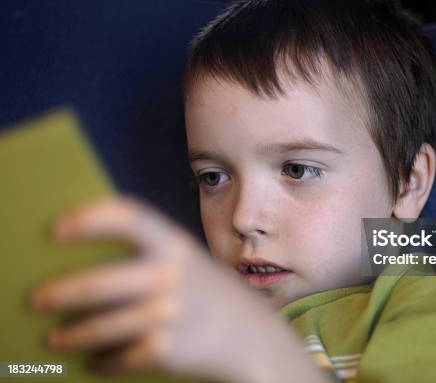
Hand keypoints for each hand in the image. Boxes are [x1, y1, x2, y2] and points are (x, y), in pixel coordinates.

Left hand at [29, 195, 327, 382]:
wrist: (254, 338)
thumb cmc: (212, 296)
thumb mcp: (190, 264)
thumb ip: (151, 258)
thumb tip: (84, 265)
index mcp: (176, 245)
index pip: (129, 217)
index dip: (91, 217)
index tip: (57, 227)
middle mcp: (172, 275)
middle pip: (98, 282)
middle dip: (61, 293)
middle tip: (37, 299)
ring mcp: (168, 314)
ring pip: (100, 327)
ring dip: (71, 335)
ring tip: (56, 339)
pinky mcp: (166, 349)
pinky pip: (118, 358)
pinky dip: (103, 363)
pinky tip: (95, 362)